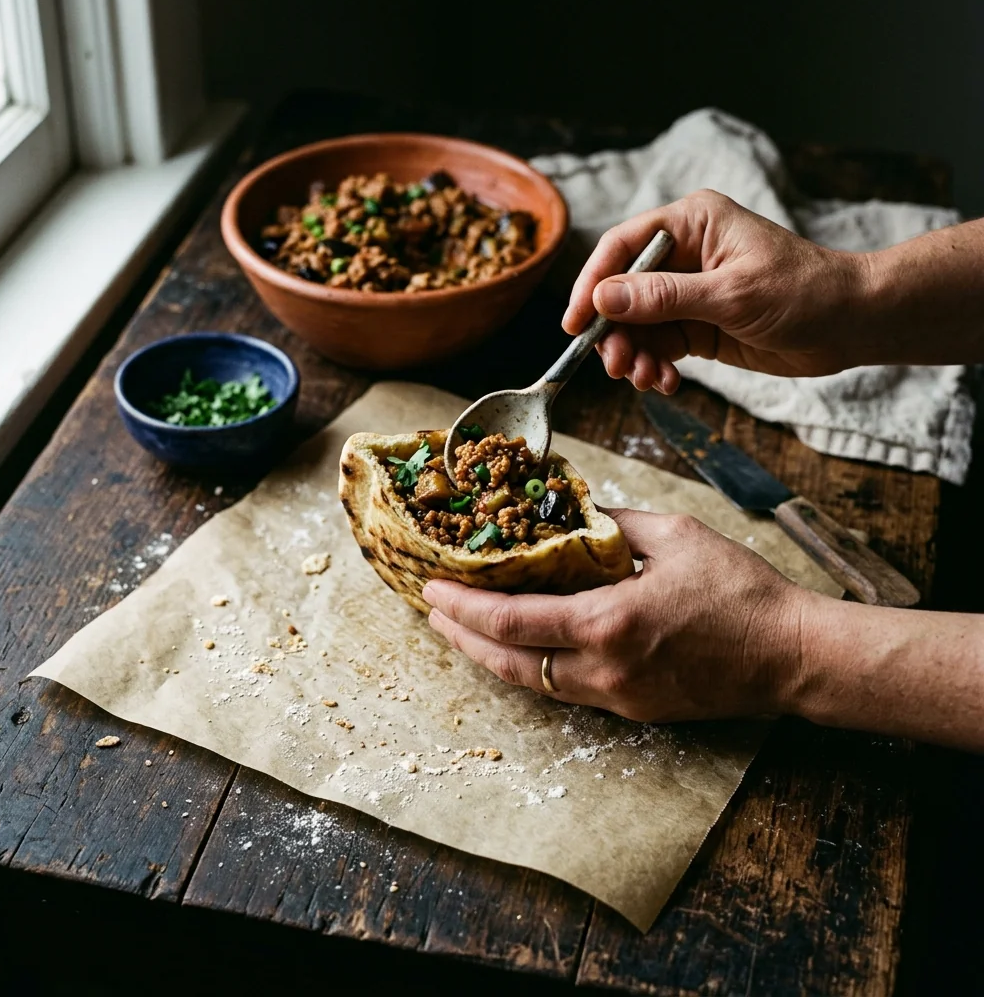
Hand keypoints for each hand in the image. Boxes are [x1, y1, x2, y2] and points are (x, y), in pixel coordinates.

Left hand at [422, 508, 807, 722]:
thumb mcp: (676, 536)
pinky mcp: (633, 709)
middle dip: (462, 638)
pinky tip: (522, 647)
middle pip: (510, 663)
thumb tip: (574, 514)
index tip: (432, 589)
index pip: (514, 621)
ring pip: (534, 683)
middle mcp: (605, 671)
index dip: (464, 608)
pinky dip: (532, 668)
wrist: (792, 656)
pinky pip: (566, 690)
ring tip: (462, 631)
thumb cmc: (741, 592)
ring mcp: (618, 698)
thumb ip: (614, 525)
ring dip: (492, 657)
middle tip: (433, 613)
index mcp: (610, 623)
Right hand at [562, 189, 870, 391]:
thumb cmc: (803, 292)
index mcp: (692, 224)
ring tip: (646, 379)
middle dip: (615, 332)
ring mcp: (688, 292)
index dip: (592, 283)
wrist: (850, 325)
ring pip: (636, 325)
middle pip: (622, 292)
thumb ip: (664, 298)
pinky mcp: (696, 326)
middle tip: (616, 365)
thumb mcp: (731, 294)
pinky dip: (654, 367)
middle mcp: (683, 255)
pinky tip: (665, 382)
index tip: (575, 323)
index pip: (622, 247)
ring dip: (634, 355)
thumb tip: (603, 298)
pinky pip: (658, 347)